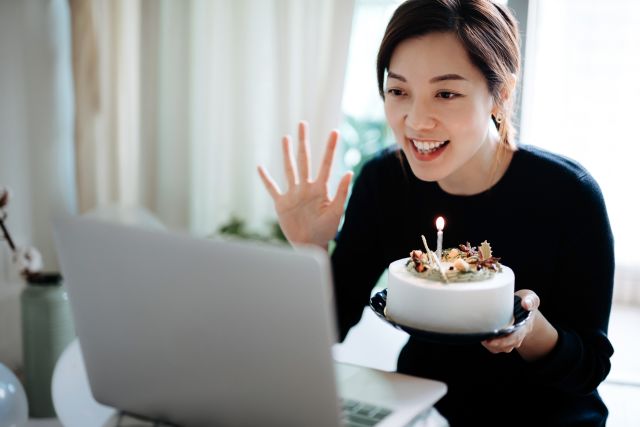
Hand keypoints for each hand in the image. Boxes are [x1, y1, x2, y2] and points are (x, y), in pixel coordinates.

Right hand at [257, 121, 352, 248]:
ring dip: (286, 153)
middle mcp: (306, 187)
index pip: (325, 163)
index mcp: (320, 188)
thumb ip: (342, 192)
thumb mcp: (336, 211)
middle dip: (303, 142)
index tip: (334, 131)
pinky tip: (260, 167)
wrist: (310, 246)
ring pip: (288, 169)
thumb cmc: (326, 231)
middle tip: (303, 123)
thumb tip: (349, 172)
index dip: (330, 148)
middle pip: (304, 159)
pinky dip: (265, 179)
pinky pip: (272, 188)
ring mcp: (293, 194)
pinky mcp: (281, 203)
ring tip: (286, 138)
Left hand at [481, 289, 541, 354]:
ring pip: (501, 349)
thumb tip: (526, 304)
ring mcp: (512, 339)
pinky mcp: (504, 340)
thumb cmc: (525, 301)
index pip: (516, 337)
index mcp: (525, 326)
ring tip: (482, 337)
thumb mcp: (530, 297)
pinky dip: (489, 345)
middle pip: (508, 345)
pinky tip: (483, 337)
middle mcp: (519, 335)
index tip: (491, 341)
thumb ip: (530, 300)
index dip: (504, 341)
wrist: (524, 307)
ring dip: (491, 345)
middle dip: (495, 344)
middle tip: (483, 340)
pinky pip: (497, 348)